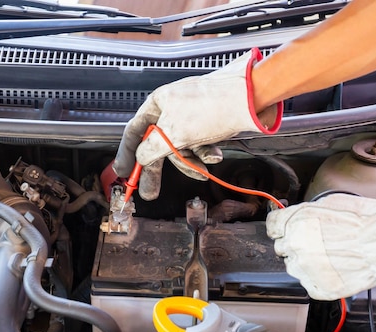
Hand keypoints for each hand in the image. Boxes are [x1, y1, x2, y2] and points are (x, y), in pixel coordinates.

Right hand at [113, 47, 281, 200]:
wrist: (251, 96)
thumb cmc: (212, 107)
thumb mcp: (173, 134)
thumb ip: (150, 150)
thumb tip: (141, 160)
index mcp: (158, 103)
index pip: (134, 131)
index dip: (127, 154)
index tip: (124, 173)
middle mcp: (172, 108)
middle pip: (157, 144)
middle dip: (158, 168)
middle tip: (151, 191)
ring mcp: (192, 115)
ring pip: (181, 148)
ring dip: (191, 162)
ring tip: (202, 170)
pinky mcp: (209, 122)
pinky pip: (200, 144)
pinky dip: (206, 153)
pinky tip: (214, 156)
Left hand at [266, 194, 375, 299]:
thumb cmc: (365, 220)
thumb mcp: (329, 202)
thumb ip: (306, 212)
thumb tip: (300, 216)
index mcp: (293, 223)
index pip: (272, 226)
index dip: (281, 228)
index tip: (285, 231)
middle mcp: (294, 246)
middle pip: (282, 248)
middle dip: (295, 245)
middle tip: (317, 243)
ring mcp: (305, 269)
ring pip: (294, 268)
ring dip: (306, 263)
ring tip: (331, 257)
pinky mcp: (319, 287)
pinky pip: (311, 285)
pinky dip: (320, 279)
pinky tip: (335, 270)